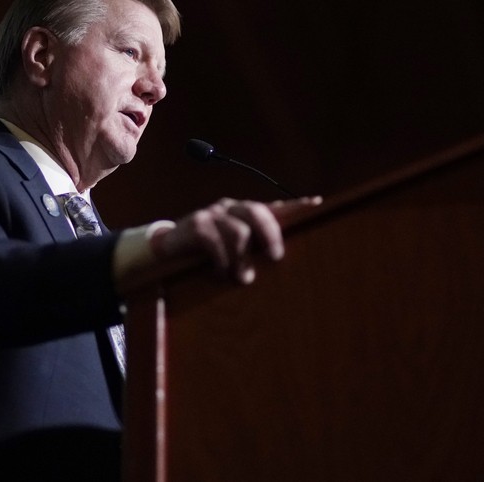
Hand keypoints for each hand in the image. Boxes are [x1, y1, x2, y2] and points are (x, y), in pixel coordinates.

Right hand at [150, 197, 318, 284]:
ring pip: (238, 230)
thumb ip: (253, 251)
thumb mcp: (233, 251)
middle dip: (270, 234)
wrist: (167, 250)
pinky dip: (222, 260)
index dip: (295, 205)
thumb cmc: (207, 254)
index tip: (317, 204)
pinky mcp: (196, 224)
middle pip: (257, 211)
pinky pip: (215, 241)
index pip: (273, 206)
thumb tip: (278, 262)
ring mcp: (212, 213)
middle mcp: (230, 208)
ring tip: (243, 278)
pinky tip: (221, 273)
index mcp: (244, 213)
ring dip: (243, 257)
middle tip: (275, 257)